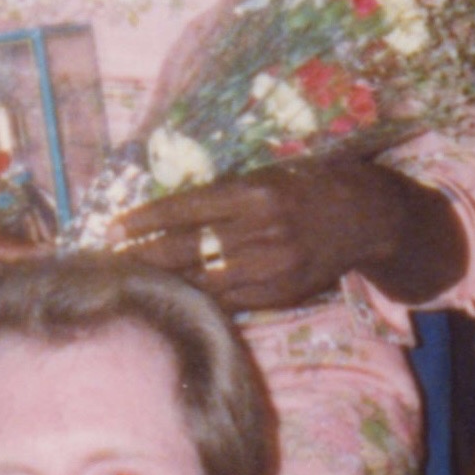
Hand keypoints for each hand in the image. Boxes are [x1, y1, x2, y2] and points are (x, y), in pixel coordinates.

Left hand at [111, 160, 447, 313]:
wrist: (364, 218)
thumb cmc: (308, 186)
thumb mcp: (267, 175)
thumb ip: (225, 193)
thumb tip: (171, 208)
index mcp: (254, 192)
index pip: (187, 208)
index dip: (147, 219)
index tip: (115, 225)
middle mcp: (261, 230)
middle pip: (189, 248)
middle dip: (145, 255)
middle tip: (110, 258)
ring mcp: (271, 266)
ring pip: (206, 279)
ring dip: (167, 281)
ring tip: (134, 281)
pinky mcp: (280, 293)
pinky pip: (230, 299)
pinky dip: (200, 297)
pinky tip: (175, 295)